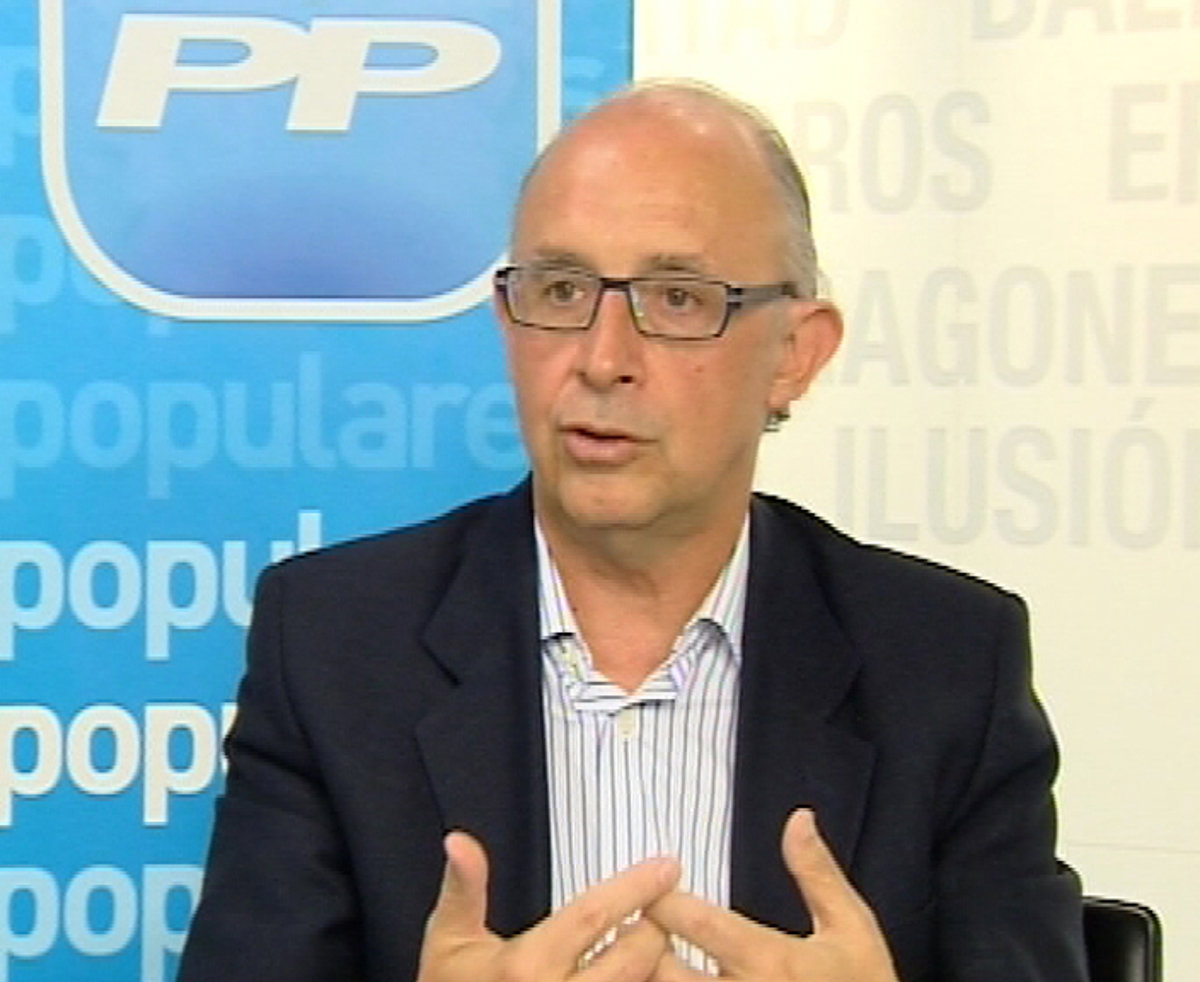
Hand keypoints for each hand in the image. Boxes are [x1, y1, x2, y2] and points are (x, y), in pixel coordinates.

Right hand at [419, 830, 680, 981]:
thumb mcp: (450, 937)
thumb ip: (465, 886)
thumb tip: (458, 839)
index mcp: (524, 966)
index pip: (594, 916)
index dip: (636, 887)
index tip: (668, 866)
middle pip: (633, 959)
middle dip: (654, 930)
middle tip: (662, 911)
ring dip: (654, 968)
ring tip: (653, 946)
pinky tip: (639, 974)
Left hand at [647, 809, 897, 980]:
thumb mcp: (851, 929)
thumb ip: (816, 874)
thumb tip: (798, 818)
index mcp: (769, 962)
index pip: (694, 923)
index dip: (660, 900)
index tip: (647, 886)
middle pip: (660, 969)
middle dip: (639, 945)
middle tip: (628, 928)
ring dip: (645, 978)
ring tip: (633, 962)